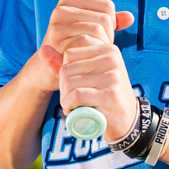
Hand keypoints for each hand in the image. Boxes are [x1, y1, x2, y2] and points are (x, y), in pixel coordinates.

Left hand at [38, 0, 138, 141]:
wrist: (127, 120)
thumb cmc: (103, 95)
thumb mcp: (87, 75)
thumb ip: (64, 63)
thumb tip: (42, 49)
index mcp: (107, 48)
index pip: (69, 54)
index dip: (65, 73)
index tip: (75, 85)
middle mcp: (111, 58)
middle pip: (67, 69)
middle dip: (64, 87)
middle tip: (74, 99)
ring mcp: (113, 76)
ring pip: (69, 82)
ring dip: (65, 98)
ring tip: (75, 105)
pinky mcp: (110, 94)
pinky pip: (76, 95)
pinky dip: (69, 105)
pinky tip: (73, 110)